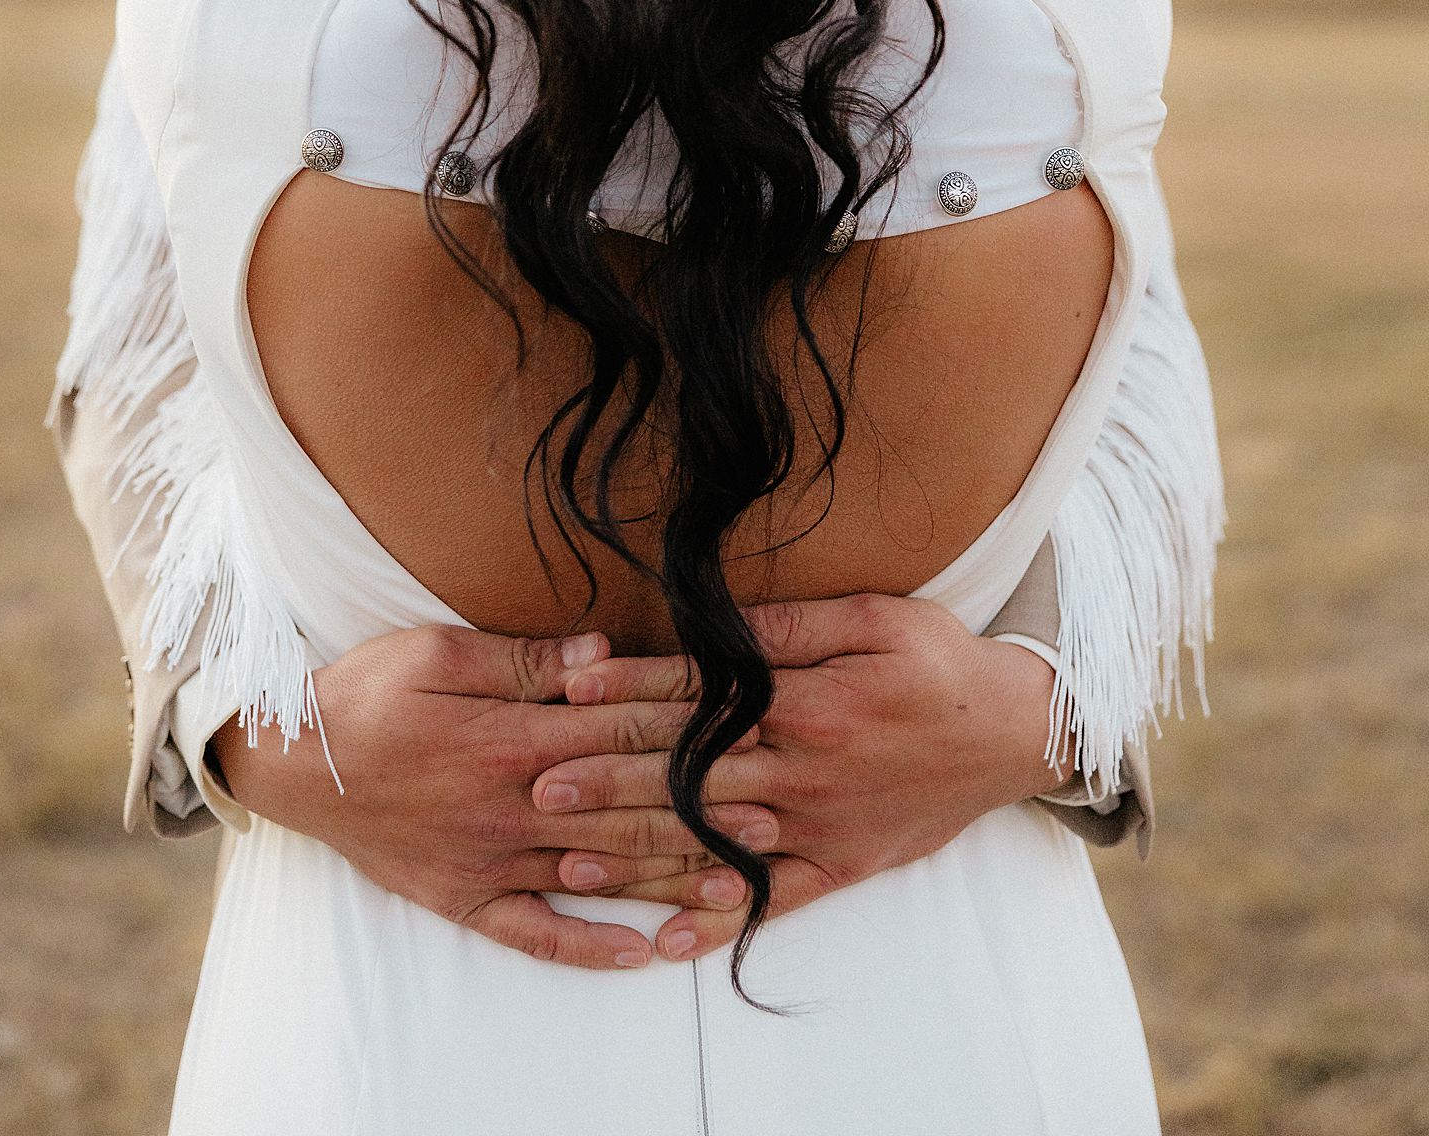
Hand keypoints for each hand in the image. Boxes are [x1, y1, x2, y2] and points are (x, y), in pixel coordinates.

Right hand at [207, 623, 761, 971]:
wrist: (291, 762)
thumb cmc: (367, 692)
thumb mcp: (441, 650)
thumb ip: (526, 660)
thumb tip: (603, 655)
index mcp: (514, 739)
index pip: (621, 738)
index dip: (689, 739)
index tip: (750, 739)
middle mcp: (514, 807)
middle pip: (626, 812)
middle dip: (704, 815)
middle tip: (774, 821)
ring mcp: (491, 860)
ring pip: (596, 878)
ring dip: (668, 883)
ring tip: (736, 891)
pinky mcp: (464, 898)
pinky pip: (534, 934)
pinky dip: (587, 949)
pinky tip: (639, 958)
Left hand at [534, 592, 1067, 961]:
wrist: (1014, 733)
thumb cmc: (938, 661)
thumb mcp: (871, 616)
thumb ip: (789, 625)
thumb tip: (715, 624)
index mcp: (808, 701)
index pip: (699, 698)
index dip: (630, 693)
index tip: (568, 694)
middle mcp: (807, 770)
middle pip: (692, 775)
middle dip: (610, 779)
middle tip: (539, 782)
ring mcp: (822, 826)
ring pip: (716, 842)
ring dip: (641, 852)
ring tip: (573, 858)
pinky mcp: (841, 865)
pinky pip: (772, 899)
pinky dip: (719, 919)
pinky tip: (667, 938)